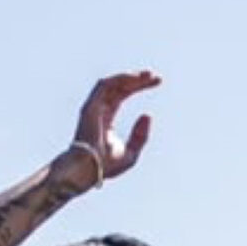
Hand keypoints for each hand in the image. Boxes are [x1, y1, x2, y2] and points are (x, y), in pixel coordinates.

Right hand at [67, 71, 160, 186]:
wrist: (89, 170)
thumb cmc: (106, 166)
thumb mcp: (131, 153)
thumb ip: (140, 136)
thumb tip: (147, 115)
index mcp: (106, 118)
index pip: (122, 95)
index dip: (138, 86)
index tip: (157, 82)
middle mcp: (98, 109)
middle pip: (119, 87)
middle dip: (137, 80)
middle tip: (155, 76)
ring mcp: (93, 107)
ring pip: (112, 83)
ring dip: (130, 77)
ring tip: (148, 75)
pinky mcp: (90, 106)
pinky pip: (105, 85)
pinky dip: (120, 79)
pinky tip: (135, 79)